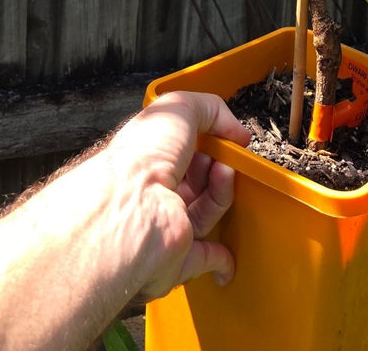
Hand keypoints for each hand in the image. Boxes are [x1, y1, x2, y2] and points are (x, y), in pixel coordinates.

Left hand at [110, 91, 251, 301]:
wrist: (132, 210)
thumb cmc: (142, 157)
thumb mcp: (178, 108)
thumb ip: (210, 108)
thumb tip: (235, 129)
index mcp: (146, 154)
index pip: (181, 145)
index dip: (206, 138)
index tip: (228, 136)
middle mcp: (151, 190)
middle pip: (194, 179)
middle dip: (216, 165)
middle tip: (227, 156)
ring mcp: (163, 224)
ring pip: (202, 211)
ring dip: (221, 193)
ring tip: (226, 173)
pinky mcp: (175, 258)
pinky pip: (201, 257)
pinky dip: (218, 256)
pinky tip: (229, 250)